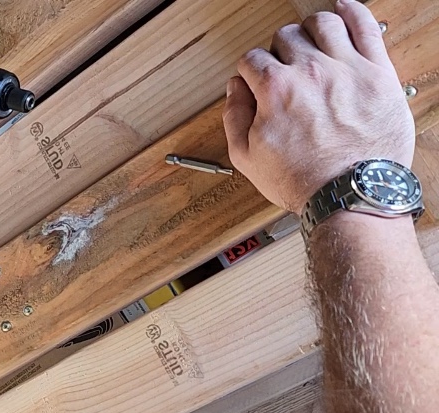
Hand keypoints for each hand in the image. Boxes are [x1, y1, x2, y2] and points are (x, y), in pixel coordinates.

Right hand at [224, 0, 413, 213]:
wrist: (348, 194)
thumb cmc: (302, 180)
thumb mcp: (246, 158)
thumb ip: (233, 117)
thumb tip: (234, 89)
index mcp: (275, 89)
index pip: (252, 60)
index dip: (250, 71)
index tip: (256, 79)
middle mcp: (309, 71)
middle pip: (286, 37)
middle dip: (279, 50)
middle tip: (285, 66)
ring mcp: (346, 68)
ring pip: (322, 24)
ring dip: (310, 29)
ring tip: (312, 41)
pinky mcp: (377, 72)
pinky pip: (366, 26)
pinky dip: (353, 12)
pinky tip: (344, 10)